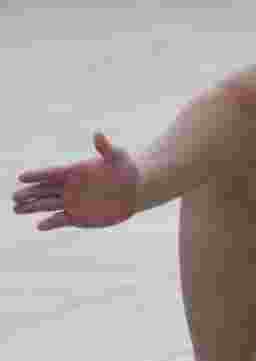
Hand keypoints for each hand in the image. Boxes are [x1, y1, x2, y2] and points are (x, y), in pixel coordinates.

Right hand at [12, 132, 141, 230]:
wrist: (134, 190)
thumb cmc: (125, 169)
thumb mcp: (118, 157)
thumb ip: (106, 148)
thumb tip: (98, 134)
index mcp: (74, 172)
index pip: (51, 173)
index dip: (37, 176)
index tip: (22, 177)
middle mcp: (68, 187)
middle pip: (44, 190)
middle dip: (29, 194)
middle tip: (15, 197)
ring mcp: (71, 202)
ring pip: (47, 205)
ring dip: (32, 207)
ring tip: (16, 209)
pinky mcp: (77, 216)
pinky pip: (60, 220)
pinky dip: (51, 223)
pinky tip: (40, 226)